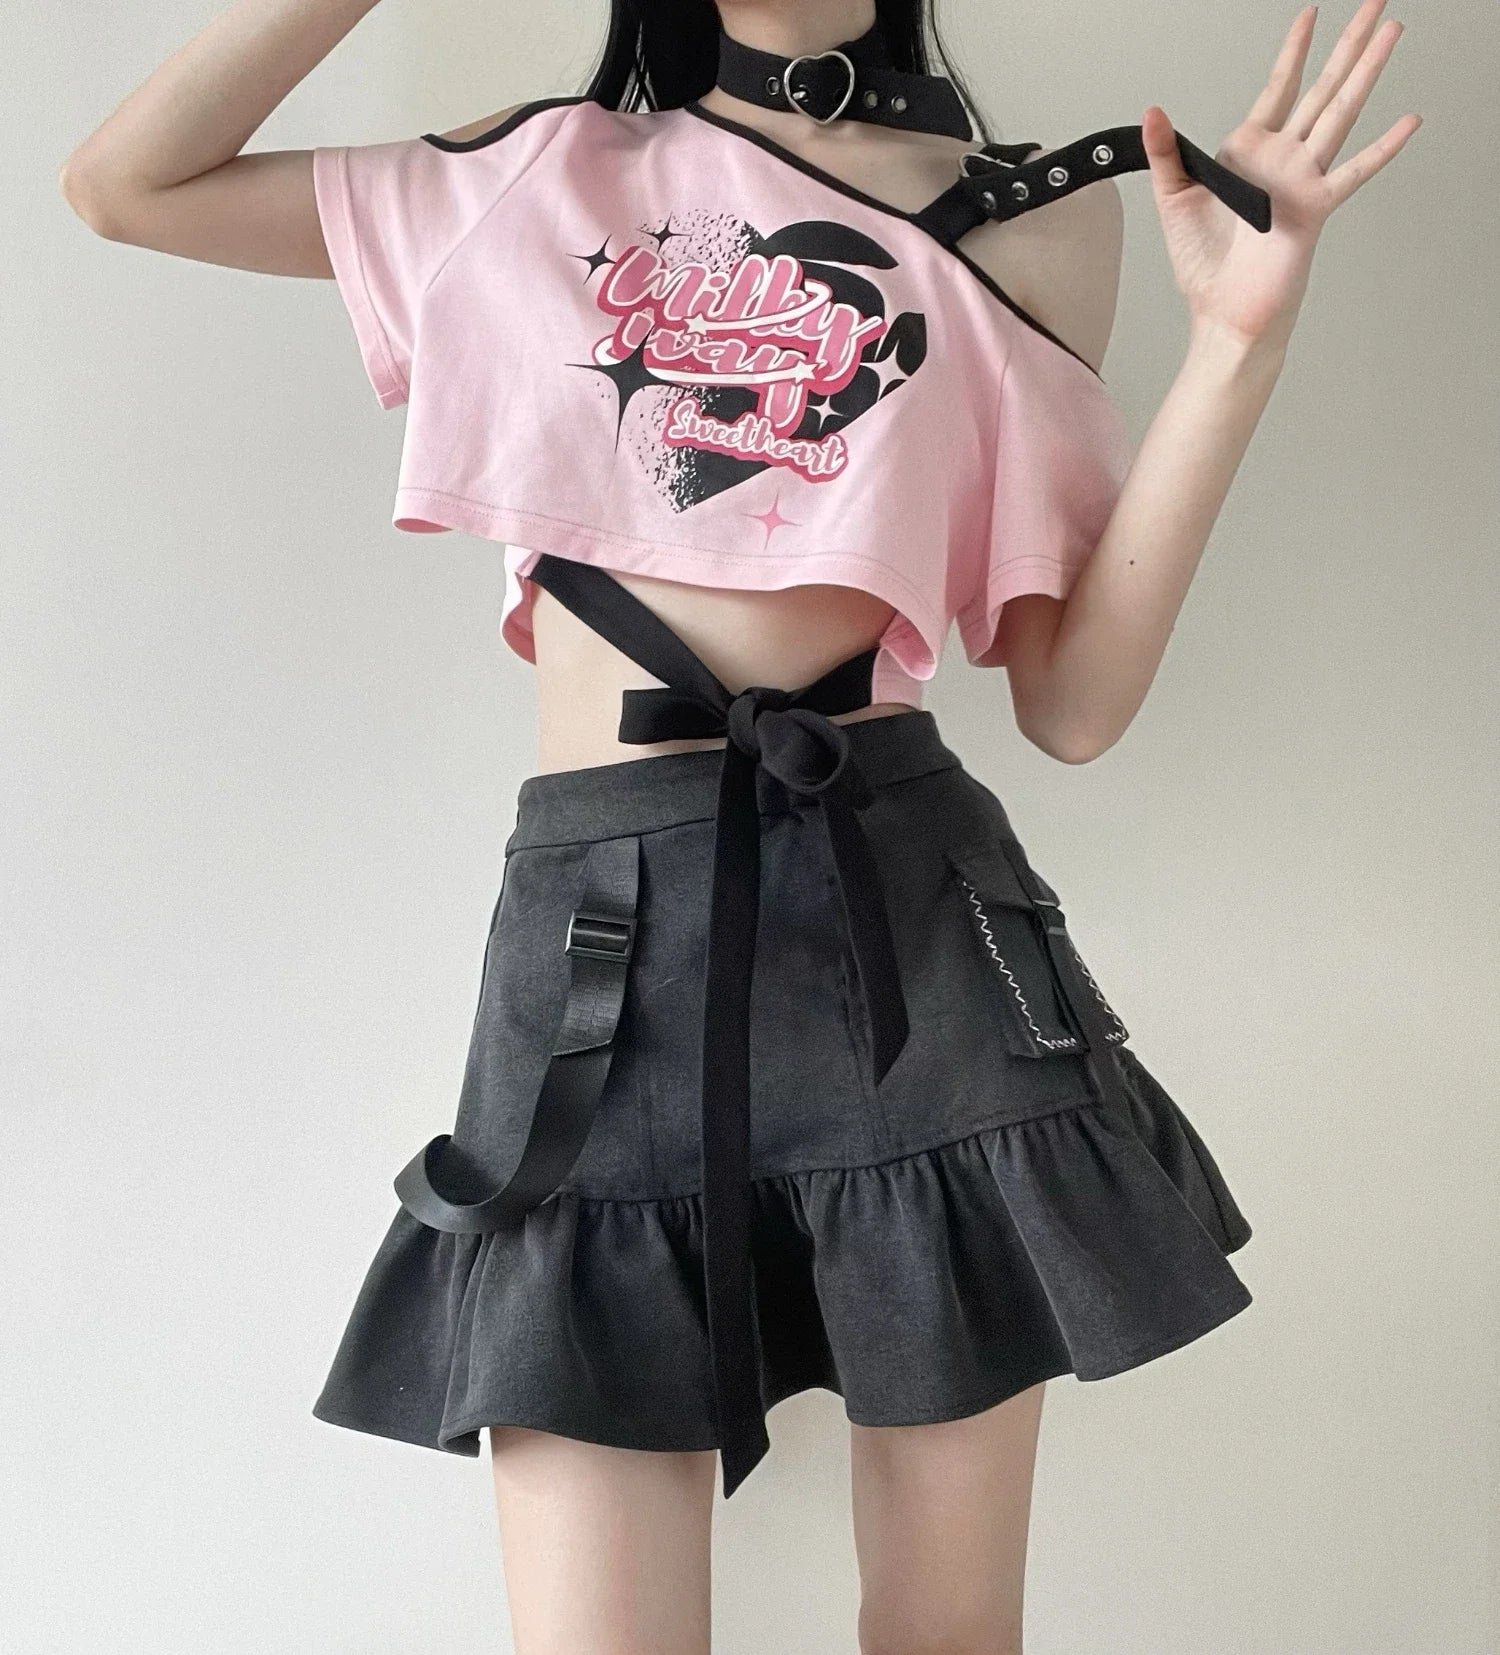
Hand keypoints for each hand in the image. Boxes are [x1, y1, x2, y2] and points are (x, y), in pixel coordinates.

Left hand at [1142, 0, 1420, 352]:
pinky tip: (1409, 121)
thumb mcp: (1174, 199)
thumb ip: (1166, 154)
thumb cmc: (1204, 266)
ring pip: (1342, 112)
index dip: (1295, 50)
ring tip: (1391, 32)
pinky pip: (1355, 172)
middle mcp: (1282, 161)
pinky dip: (1383, 148)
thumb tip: (1151, 114)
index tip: (1310, 15)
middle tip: (1374, 4)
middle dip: (1348, 44)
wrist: (1222, 311)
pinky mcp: (1315, 207)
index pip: (1278, 88)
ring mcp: (1303, 180)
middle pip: (1323, 88)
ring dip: (1367, 71)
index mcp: (1249, 154)